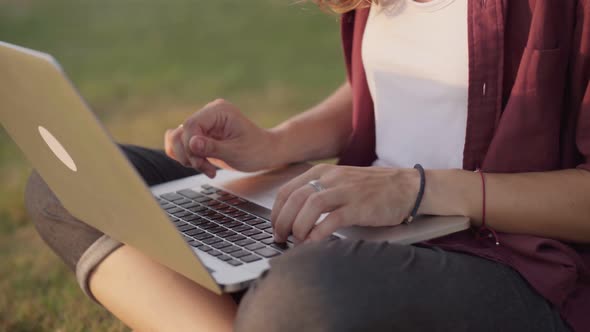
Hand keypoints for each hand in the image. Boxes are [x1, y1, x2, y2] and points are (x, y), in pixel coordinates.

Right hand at [164, 99, 281, 176]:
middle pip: (181, 132)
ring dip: (187, 158)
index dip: (190, 146)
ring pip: (176, 138)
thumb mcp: (236, 152)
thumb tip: (191, 143)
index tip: (201, 163)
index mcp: (219, 111)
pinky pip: (180, 143)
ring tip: (206, 168)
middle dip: (189, 155)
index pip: (191, 125)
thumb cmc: (256, 150)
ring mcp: (203, 123)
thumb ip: (212, 148)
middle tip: (206, 169)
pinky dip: (186, 156)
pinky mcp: (200, 134)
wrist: (266, 152)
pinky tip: (201, 165)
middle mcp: (208, 113)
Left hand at [271, 164, 419, 242]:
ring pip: (310, 206)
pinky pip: (332, 220)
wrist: (408, 186)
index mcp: (323, 172)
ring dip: (298, 226)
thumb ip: (320, 192)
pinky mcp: (360, 206)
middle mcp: (332, 178)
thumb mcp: (341, 182)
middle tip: (280, 238)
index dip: (276, 211)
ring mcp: (346, 191)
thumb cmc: (374, 189)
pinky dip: (318, 234)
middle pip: (295, 198)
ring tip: (295, 241)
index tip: (274, 226)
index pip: (288, 190)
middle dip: (282, 221)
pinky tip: (313, 244)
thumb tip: (295, 216)